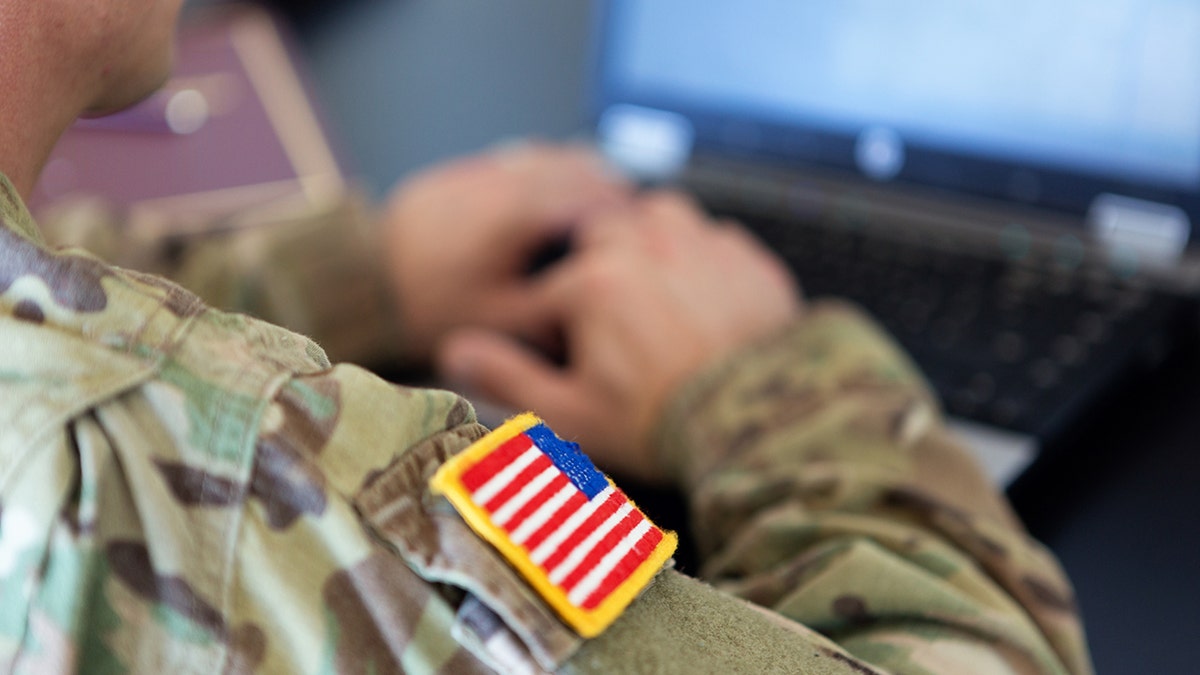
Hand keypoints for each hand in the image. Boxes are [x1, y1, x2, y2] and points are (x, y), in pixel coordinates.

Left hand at [381, 142, 632, 361]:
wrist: (360, 286)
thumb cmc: (431, 310)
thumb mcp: (500, 322)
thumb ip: (557, 306)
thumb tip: (601, 298)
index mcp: (514, 215)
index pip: (587, 196)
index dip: (622, 211)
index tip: (643, 227)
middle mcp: (497, 182)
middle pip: (570, 166)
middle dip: (606, 186)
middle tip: (632, 210)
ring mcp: (473, 173)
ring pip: (541, 157)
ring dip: (575, 173)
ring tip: (599, 197)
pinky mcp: (453, 176)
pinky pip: (510, 160)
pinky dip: (540, 171)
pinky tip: (550, 193)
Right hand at [438, 192, 801, 481]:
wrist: (766, 424)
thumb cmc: (662, 424)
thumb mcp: (571, 413)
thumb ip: (508, 377)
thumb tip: (454, 351)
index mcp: (592, 284)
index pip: (548, 292)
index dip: (551, 328)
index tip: (567, 356)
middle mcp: (645, 247)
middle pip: (600, 235)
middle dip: (594, 267)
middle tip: (608, 318)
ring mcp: (702, 245)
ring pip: (659, 215)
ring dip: (647, 240)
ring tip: (652, 288)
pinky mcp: (747, 258)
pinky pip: (714, 236)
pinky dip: (701, 256)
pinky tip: (704, 297)